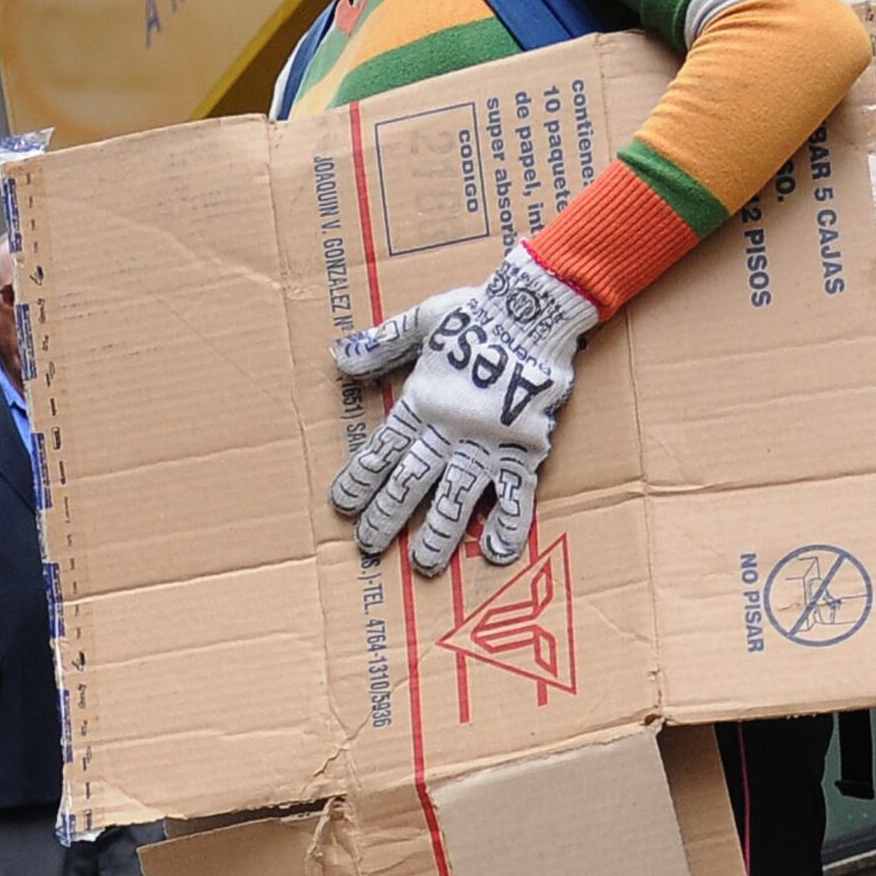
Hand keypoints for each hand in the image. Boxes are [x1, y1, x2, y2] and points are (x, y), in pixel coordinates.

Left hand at [329, 243, 598, 574]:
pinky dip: (509, 525)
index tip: (342, 505)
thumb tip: (339, 357)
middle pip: (411, 481)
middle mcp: (450, 428)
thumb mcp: (422, 320)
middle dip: (387, 515)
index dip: (360, 478)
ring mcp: (488, 442)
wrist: (535, 310)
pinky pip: (517, 494)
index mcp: (423, 400)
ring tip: (422, 564)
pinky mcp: (526, 448)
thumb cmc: (478, 311)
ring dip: (439, 534)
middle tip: (368, 546)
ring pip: (457, 497)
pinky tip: (499, 554)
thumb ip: (381, 343)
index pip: (383, 448)